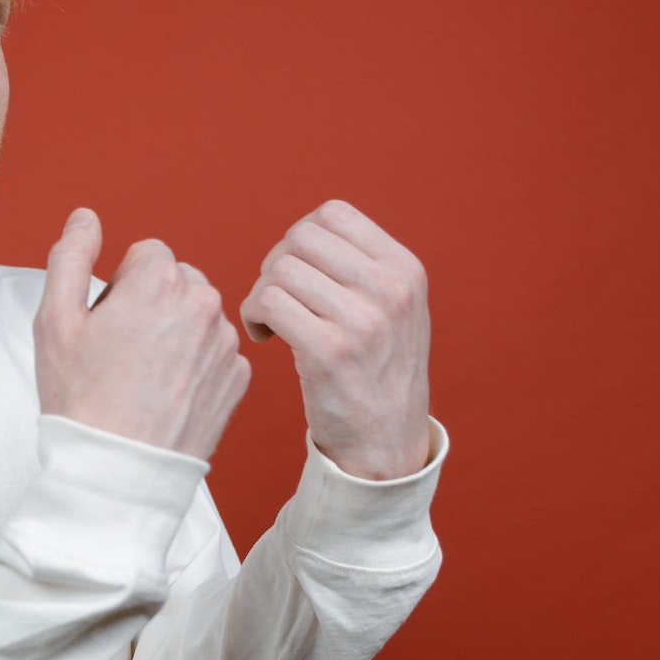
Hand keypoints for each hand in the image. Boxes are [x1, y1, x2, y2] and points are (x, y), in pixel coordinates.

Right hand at [35, 208, 250, 460]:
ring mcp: (226, 343)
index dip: (120, 286)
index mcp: (159, 281)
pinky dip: (195, 365)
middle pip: (177, 281)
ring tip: (144, 377)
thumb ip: (71, 256)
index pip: (147, 254)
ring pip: (199, 316)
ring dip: (177, 333)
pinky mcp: (238, 378)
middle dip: (153, 303)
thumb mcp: (55, 320)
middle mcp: (203, 303)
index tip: (107, 323)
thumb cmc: (80, 399)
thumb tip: (85, 217)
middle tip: (122, 351)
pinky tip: (168, 394)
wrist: (116, 471)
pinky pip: (216, 353)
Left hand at [239, 200, 430, 479]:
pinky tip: (263, 337)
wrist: (386, 444)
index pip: (334, 215)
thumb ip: (364, 266)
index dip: (300, 239)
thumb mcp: (395, 309)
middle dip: (275, 264)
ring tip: (269, 321)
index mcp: (406, 270)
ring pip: (279, 270)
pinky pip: (268, 303)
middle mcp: (390, 289)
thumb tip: (306, 231)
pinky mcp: (329, 352)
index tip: (296, 273)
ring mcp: (362, 320)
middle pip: (301, 238)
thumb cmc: (378, 372)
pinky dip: (253, 315)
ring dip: (261, 293)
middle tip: (276, 299)